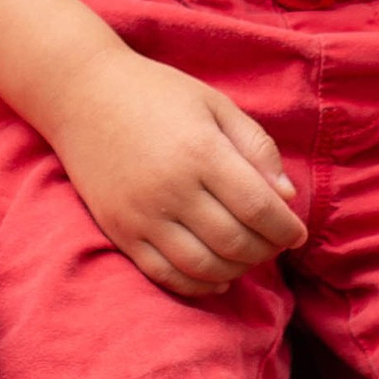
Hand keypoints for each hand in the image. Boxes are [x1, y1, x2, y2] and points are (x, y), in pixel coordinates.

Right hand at [47, 46, 306, 297]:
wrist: (82, 94)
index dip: (286, 228)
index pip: (259, 208)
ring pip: (203, 266)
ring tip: (246, 257)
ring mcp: (142, 214)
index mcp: (201, 152)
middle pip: (235, 242)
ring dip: (236, 270)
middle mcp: (172, 189)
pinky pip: (165, 274)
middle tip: (273, 243)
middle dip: (266, 251)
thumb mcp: (215, 104)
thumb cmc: (157, 93)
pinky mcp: (120, 230)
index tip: (296, 233)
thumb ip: (256, 147)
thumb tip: (286, 197)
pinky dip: (197, 285)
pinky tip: (216, 277)